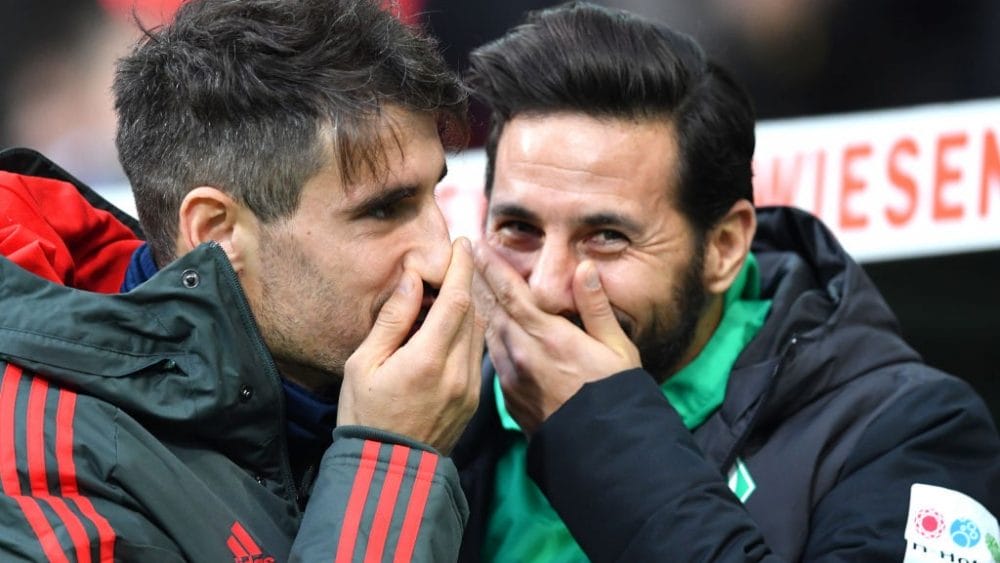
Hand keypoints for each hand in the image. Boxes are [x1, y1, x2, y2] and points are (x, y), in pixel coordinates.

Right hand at [338, 238, 483, 453]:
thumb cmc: (365, 414)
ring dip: (465, 308)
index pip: (457, 300)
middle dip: (463, 283)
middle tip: (448, 264)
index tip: (461, 243)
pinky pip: (475, 355)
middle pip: (472, 312)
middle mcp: (457, 372)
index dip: (462, 267)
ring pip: (477, 332)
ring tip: (441, 296)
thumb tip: (414, 279)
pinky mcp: (473, 400)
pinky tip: (444, 331)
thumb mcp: (363, 363)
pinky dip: (465, 334)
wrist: (387, 470)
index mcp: (428, 360)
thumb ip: (392, 319)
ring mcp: (470, 388)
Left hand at [474, 244, 639, 434]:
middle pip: (492, 310)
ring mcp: (513, 378)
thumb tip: (584, 268)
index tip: (476, 247)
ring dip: (481, 309)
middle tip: (466, 260)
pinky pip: (493, 358)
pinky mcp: (511, 397)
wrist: (603, 449)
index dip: (492, 268)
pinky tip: (490, 330)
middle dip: (480, 283)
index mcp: (549, 337)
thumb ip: (596, 306)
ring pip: (489, 334)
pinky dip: (489, 338)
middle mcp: (523, 355)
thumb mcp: (616, 347)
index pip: (511, 294)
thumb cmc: (615, 394)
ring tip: (472, 288)